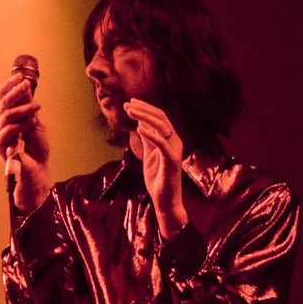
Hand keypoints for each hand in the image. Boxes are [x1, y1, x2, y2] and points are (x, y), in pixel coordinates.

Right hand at [0, 71, 51, 213]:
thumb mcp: (34, 123)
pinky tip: (33, 122)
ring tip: (38, 107)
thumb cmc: (37, 149)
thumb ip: (28, 107)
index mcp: (3, 119)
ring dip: (25, 108)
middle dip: (16, 91)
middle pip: (3, 102)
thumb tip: (26, 87)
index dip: (10, 85)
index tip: (21, 75)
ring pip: (7, 114)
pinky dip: (23, 124)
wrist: (37, 171)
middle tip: (27, 84)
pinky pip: (9, 129)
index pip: (2, 97)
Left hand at [124, 98, 187, 236]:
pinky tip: (139, 129)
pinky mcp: (172, 162)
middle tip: (127, 105)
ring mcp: (175, 151)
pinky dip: (151, 135)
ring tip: (130, 112)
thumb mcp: (149, 154)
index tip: (129, 102)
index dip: (145, 108)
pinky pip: (162, 144)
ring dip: (144, 117)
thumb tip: (140, 123)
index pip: (159, 117)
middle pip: (161, 118)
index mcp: (170, 140)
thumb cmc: (158, 178)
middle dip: (143, 109)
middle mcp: (175, 142)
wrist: (165, 200)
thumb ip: (147, 139)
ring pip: (162, 126)